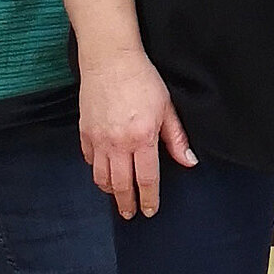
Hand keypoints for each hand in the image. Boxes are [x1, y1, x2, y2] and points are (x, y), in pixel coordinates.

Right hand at [77, 47, 195, 217]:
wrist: (110, 59)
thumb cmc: (142, 80)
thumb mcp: (167, 108)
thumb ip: (176, 138)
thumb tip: (189, 162)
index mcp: (142, 138)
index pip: (146, 179)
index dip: (148, 198)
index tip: (149, 211)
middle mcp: (118, 143)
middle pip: (121, 184)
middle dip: (126, 203)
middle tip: (130, 214)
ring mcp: (98, 139)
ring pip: (101, 177)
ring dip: (110, 190)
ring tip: (117, 196)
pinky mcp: (84, 132)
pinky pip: (89, 160)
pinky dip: (96, 170)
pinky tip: (103, 171)